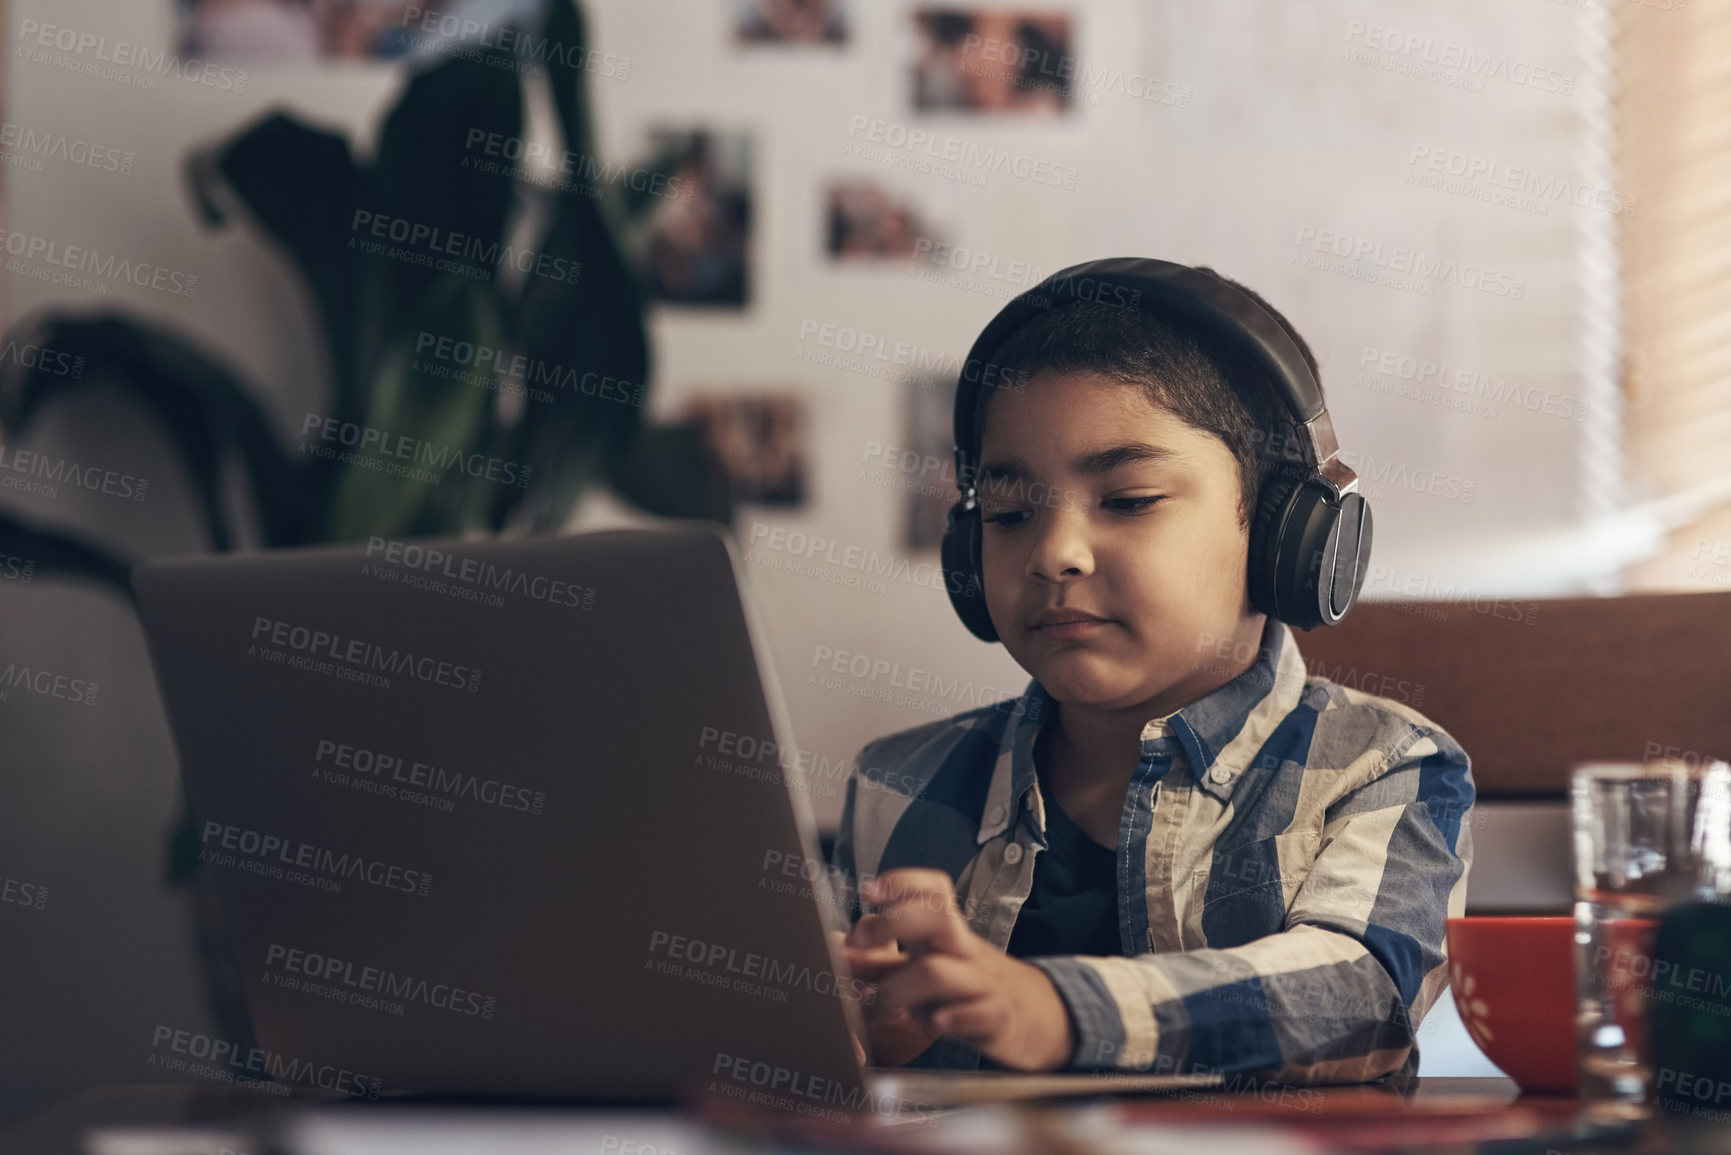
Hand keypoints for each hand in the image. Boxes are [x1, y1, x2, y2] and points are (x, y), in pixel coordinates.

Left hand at [848, 868, 1076, 1071]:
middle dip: (891, 923)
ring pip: (939, 972)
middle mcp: (963, 950)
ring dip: (896, 989)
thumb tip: (835, 953)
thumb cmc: (965, 987)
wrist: (1034, 1017)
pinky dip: (951, 1017)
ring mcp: (980, 984)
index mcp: (946, 932)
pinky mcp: (994, 1019)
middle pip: (936, 917)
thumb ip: (881, 963)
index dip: (903, 882)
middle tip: (856, 943)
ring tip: (873, 1009)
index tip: (868, 890)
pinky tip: (933, 1024)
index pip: (935, 890)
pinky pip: (975, 1014)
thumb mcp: (926, 968)